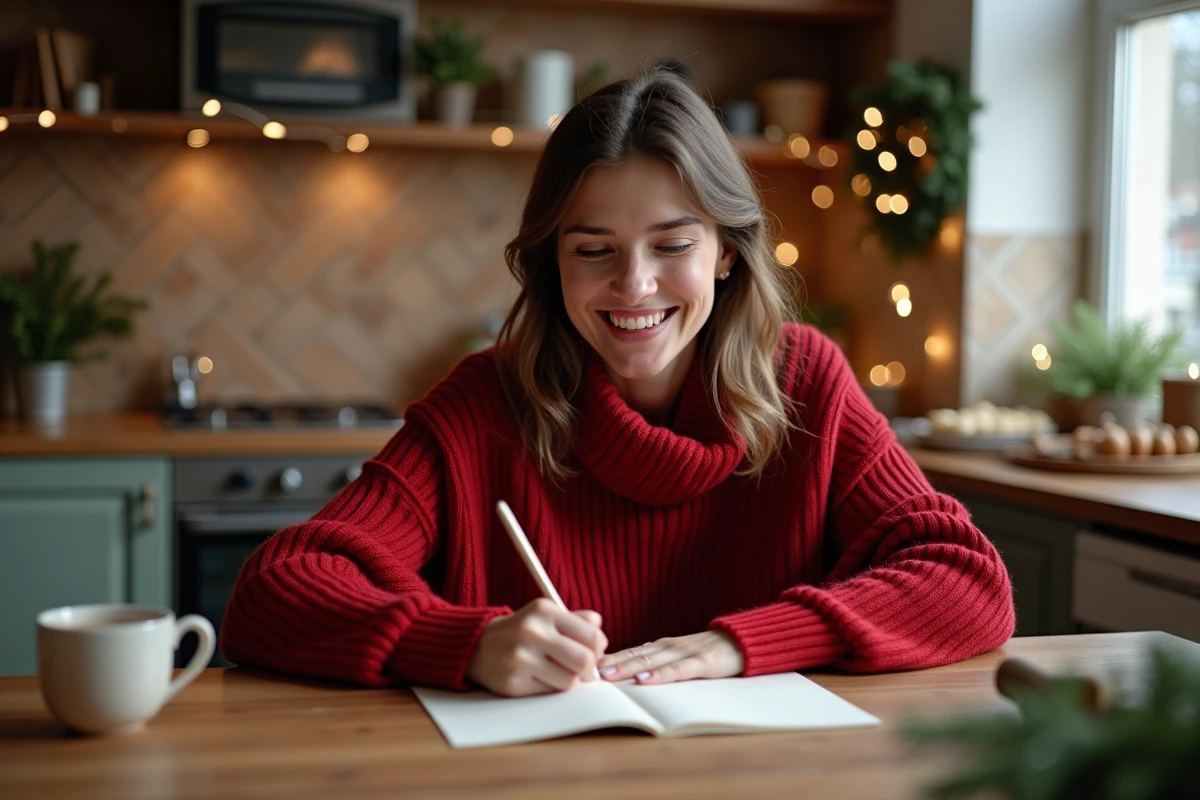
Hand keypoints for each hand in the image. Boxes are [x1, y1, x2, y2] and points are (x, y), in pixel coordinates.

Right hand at [466, 599, 606, 696]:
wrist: (477, 645)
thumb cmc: (521, 630)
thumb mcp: (546, 615)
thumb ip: (577, 619)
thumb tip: (599, 627)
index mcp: (544, 611)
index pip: (592, 637)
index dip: (598, 648)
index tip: (592, 651)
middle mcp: (531, 632)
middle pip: (584, 661)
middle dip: (589, 669)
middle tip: (582, 669)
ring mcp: (520, 659)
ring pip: (570, 681)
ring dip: (570, 680)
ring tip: (560, 672)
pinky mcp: (513, 683)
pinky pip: (549, 692)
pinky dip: (551, 687)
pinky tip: (541, 677)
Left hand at [597, 631, 743, 685]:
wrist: (743, 642)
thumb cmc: (709, 653)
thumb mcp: (679, 657)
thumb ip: (657, 664)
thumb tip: (629, 677)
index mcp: (661, 647)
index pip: (629, 651)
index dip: (607, 658)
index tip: (584, 665)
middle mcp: (668, 646)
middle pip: (634, 654)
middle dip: (610, 663)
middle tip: (585, 670)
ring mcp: (685, 652)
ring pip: (651, 660)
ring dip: (627, 667)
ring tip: (607, 675)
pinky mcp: (702, 661)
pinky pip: (678, 669)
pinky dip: (660, 674)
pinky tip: (645, 679)